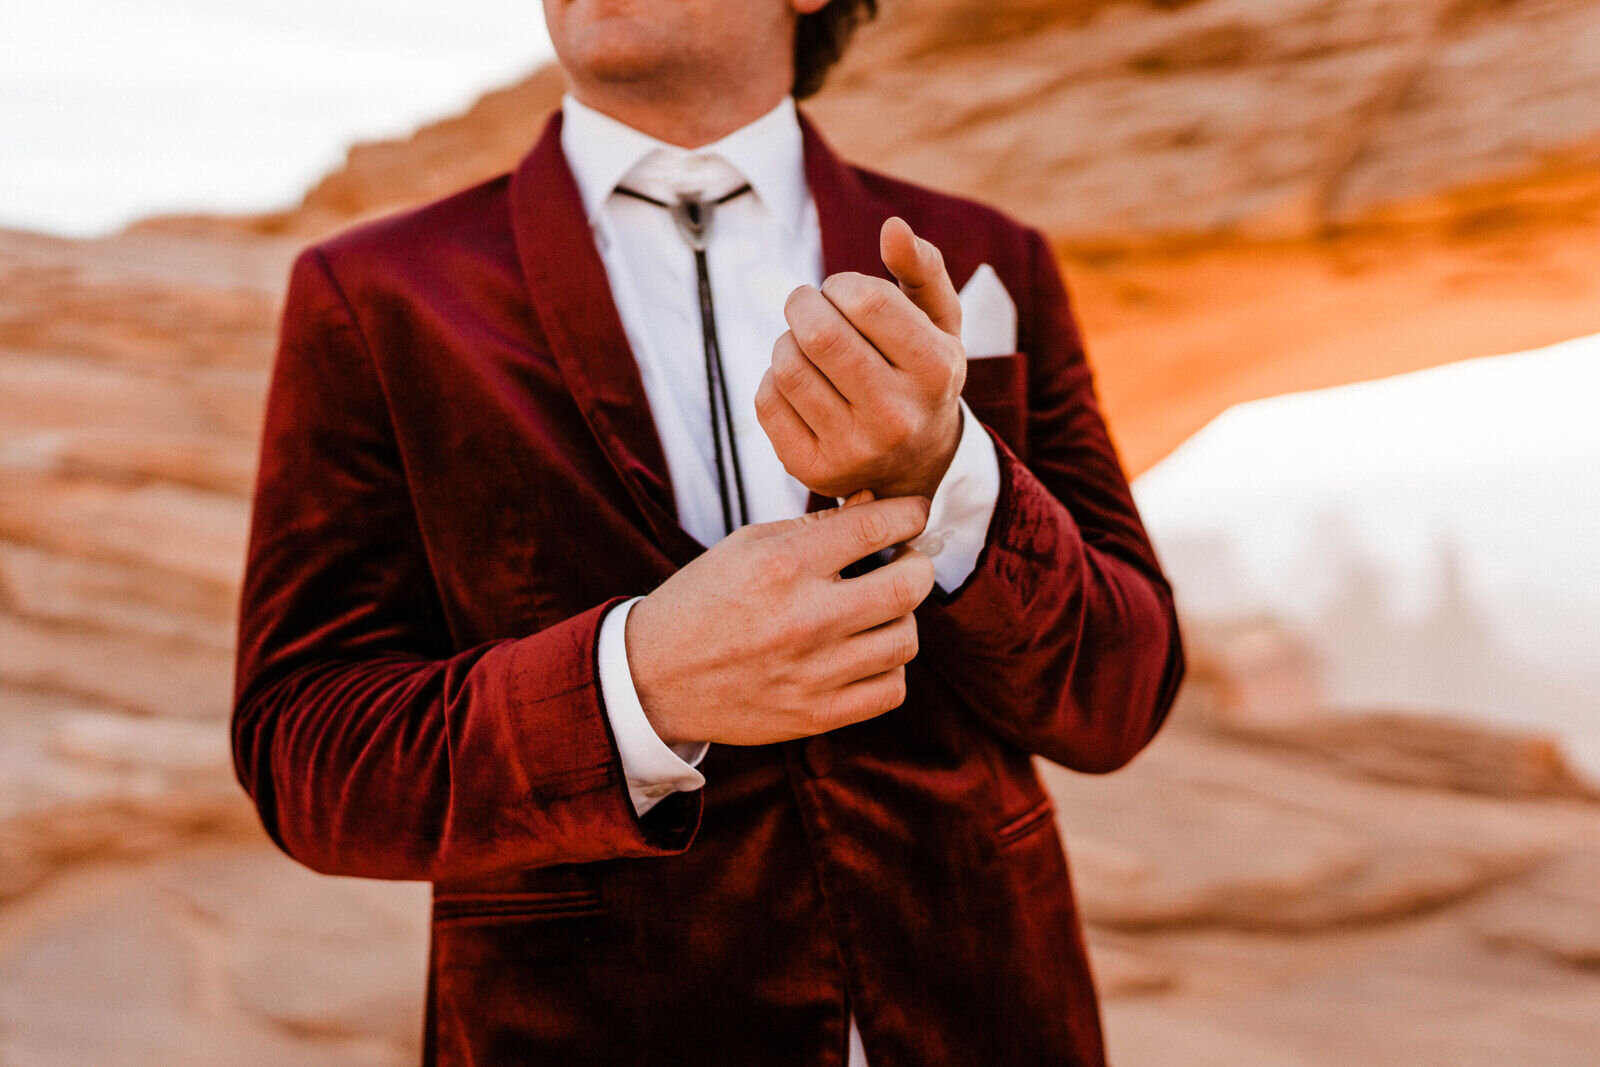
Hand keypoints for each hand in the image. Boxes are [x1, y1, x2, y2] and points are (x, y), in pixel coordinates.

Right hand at [625, 494, 935, 746]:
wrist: (653, 676)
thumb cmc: (704, 599)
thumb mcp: (747, 545)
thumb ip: (815, 524)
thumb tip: (878, 502)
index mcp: (783, 565)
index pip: (876, 527)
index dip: (910, 513)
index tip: (913, 515)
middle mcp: (804, 618)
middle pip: (909, 586)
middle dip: (917, 565)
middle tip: (904, 562)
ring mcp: (813, 672)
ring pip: (906, 640)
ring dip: (901, 619)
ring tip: (877, 612)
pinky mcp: (815, 715)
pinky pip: (891, 690)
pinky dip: (888, 668)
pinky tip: (865, 654)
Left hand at [756, 217, 965, 500]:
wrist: (917, 463)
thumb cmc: (921, 374)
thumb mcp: (939, 322)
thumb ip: (922, 269)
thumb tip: (893, 227)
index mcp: (936, 370)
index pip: (866, 300)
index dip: (840, 285)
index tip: (842, 293)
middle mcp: (898, 416)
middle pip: (820, 334)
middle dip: (803, 305)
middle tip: (809, 307)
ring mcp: (855, 450)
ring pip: (787, 366)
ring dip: (786, 341)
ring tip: (805, 345)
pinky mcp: (815, 470)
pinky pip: (767, 402)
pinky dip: (773, 379)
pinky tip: (798, 382)